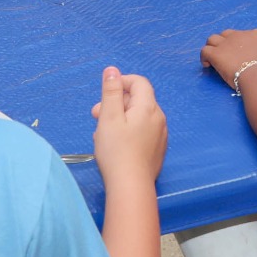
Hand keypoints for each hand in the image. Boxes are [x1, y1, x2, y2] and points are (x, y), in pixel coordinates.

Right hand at [90, 66, 167, 181]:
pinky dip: (128, 131)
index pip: (139, 82)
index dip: (122, 82)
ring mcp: (160, 136)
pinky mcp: (157, 151)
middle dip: (116, 103)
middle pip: (138, 100)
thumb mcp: (109, 117)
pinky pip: (142, 132)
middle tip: (96, 115)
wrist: (131, 186)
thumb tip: (112, 70)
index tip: (105, 91)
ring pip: (139, 117)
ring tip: (101, 132)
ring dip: (120, 118)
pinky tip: (114, 145)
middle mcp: (159, 119)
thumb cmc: (117, 151)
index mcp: (148, 107)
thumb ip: (111, 92)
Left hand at [201, 28, 256, 87]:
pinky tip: (207, 65)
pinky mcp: (216, 53)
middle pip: (226, 34)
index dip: (239, 44)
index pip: (243, 35)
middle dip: (224, 42)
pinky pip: (204, 51)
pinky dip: (204, 57)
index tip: (238, 53)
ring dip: (212, 46)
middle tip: (225, 54)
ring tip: (212, 57)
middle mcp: (239, 35)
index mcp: (254, 34)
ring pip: (212, 39)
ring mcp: (226, 43)